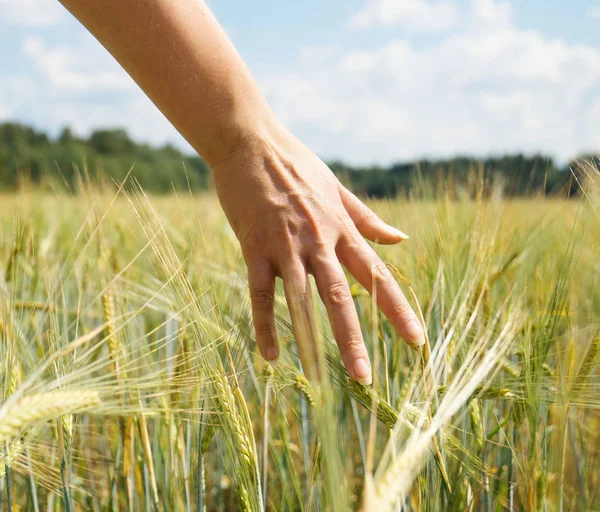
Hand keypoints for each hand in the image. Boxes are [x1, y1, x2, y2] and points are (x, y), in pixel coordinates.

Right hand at [213, 120, 424, 384]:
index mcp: (342, 229)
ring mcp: (287, 245)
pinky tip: (271, 356)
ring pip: (304, 299)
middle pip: (342, 296)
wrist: (250, 142)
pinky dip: (266, 324)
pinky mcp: (255, 246)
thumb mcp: (338, 188)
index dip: (398, 310)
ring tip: (322, 378)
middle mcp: (320, 241)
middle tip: (365, 378)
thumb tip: (401, 238)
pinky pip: (261, 293)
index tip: (416, 341)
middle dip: (354, 338)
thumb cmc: (295, 164)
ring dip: (313, 339)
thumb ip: (367, 218)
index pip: (376, 275)